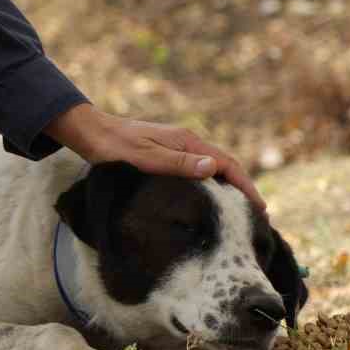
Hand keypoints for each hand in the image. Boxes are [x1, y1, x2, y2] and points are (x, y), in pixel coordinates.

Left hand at [45, 103, 264, 209]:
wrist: (90, 133)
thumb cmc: (114, 147)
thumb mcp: (145, 157)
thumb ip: (177, 163)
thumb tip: (213, 168)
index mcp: (186, 140)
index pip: (227, 164)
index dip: (245, 186)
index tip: (259, 208)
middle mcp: (186, 142)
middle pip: (225, 166)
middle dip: (243, 189)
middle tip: (258, 216)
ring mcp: (177, 148)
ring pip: (212, 169)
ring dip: (229, 188)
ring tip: (239, 213)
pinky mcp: (167, 155)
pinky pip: (198, 171)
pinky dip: (211, 185)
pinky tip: (209, 201)